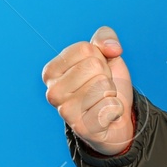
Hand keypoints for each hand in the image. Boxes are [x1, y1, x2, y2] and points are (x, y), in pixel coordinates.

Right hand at [43, 26, 134, 155]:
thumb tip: (112, 48)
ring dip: (110, 93)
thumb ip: (105, 37)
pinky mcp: (82, 128)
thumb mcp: (105, 54)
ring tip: (101, 101)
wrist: (115, 118)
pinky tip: (105, 116)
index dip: (99, 57)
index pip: (85, 49)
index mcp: (51, 71)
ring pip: (103, 86)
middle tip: (100, 89)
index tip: (94, 72)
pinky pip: (111, 106)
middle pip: (94, 66)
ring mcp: (65, 112)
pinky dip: (115, 109)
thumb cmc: (105, 84)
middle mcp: (52, 92)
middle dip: (105, 75)